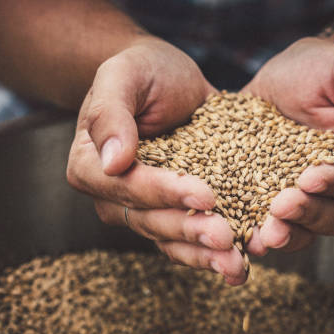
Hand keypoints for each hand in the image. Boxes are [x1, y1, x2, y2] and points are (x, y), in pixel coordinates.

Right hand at [66, 37, 246, 284]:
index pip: (127, 186)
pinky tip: (242, 259)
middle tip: (226, 237)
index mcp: (91, 165)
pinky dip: (213, 251)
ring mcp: (144, 208)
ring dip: (203, 254)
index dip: (165, 192)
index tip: (205, 193)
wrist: (166, 78)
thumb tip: (112, 162)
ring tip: (237, 263)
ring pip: (170, 239)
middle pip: (149, 220)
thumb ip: (111, 112)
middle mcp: (113, 195)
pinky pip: (189, 239)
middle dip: (190, 229)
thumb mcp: (123, 74)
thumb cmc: (142, 71)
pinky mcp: (174, 211)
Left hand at [241, 37, 333, 253]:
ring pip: (305, 229)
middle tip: (279, 208)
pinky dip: (257, 234)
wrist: (287, 72)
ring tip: (263, 234)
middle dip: (306, 214)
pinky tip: (242, 237)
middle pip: (333, 215)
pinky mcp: (272, 197)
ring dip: (285, 233)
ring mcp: (306, 197)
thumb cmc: (324, 67)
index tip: (308, 179)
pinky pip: (270, 224)